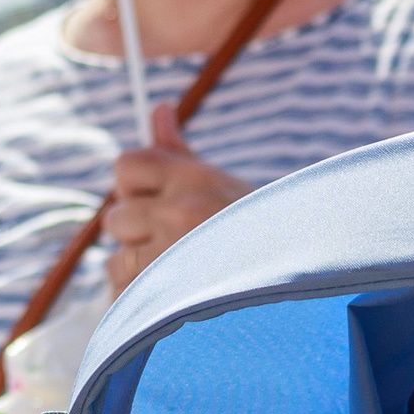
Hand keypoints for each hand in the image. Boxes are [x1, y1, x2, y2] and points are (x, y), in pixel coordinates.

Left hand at [103, 112, 241, 296]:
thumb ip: (179, 152)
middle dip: (137, 233)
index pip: (126, 166)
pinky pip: (124, 297)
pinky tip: (175, 304)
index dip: (134, 188)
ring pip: (117, 261)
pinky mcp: (162, 301)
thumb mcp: (223, 186)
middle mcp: (181, 213)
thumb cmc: (257, 234)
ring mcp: (170, 258)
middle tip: (174, 246)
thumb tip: (158, 108)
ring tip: (180, 279)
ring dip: (140, 273)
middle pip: (115, 217)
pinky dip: (142, 305)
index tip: (155, 203)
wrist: (297, 291)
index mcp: (195, 178)